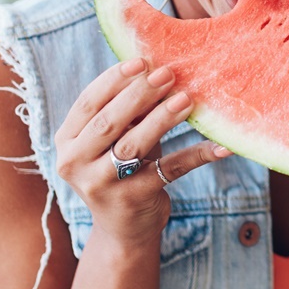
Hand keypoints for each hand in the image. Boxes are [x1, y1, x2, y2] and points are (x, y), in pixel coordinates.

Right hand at [53, 57, 231, 244]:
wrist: (124, 228)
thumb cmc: (122, 168)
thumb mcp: (117, 138)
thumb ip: (128, 110)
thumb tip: (158, 69)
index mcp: (67, 141)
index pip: (88, 102)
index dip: (114, 80)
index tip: (141, 61)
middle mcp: (75, 163)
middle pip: (108, 122)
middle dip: (139, 95)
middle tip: (167, 74)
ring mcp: (101, 184)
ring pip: (133, 145)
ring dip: (162, 119)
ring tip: (186, 99)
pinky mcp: (132, 200)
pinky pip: (169, 170)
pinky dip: (197, 155)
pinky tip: (221, 146)